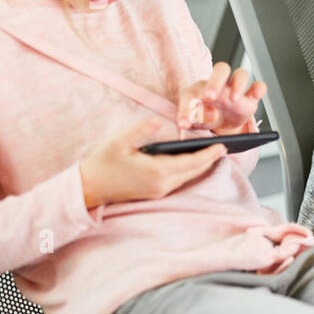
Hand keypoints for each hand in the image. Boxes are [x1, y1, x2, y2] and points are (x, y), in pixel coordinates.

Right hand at [79, 117, 227, 207]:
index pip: (192, 162)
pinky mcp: (155, 193)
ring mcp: (159, 191)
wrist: (89, 187)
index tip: (223, 146)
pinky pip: (179, 181)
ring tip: (212, 153)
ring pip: (188, 178)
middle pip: (194, 171)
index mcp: (157, 171)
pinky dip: (189, 171)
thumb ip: (140, 130)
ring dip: (201, 166)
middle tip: (223, 147)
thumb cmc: (103, 161)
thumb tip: (157, 120)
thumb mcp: (119, 141)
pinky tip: (192, 162)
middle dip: (210, 160)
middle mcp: (162, 184)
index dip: (209, 154)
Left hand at [177, 62, 265, 136]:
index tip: (195, 110)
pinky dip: (259, 88)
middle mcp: (221, 84)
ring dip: (238, 85)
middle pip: (222, 69)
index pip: (198, 85)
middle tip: (210, 97)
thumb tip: (184, 123)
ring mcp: (237, 89)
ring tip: (233, 100)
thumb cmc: (203, 116)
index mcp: (203, 86)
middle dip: (216, 81)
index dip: (192, 99)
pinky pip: (259, 86)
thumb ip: (188, 118)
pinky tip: (255, 95)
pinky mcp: (251, 98)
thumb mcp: (192, 118)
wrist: (219, 125)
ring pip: (241, 74)